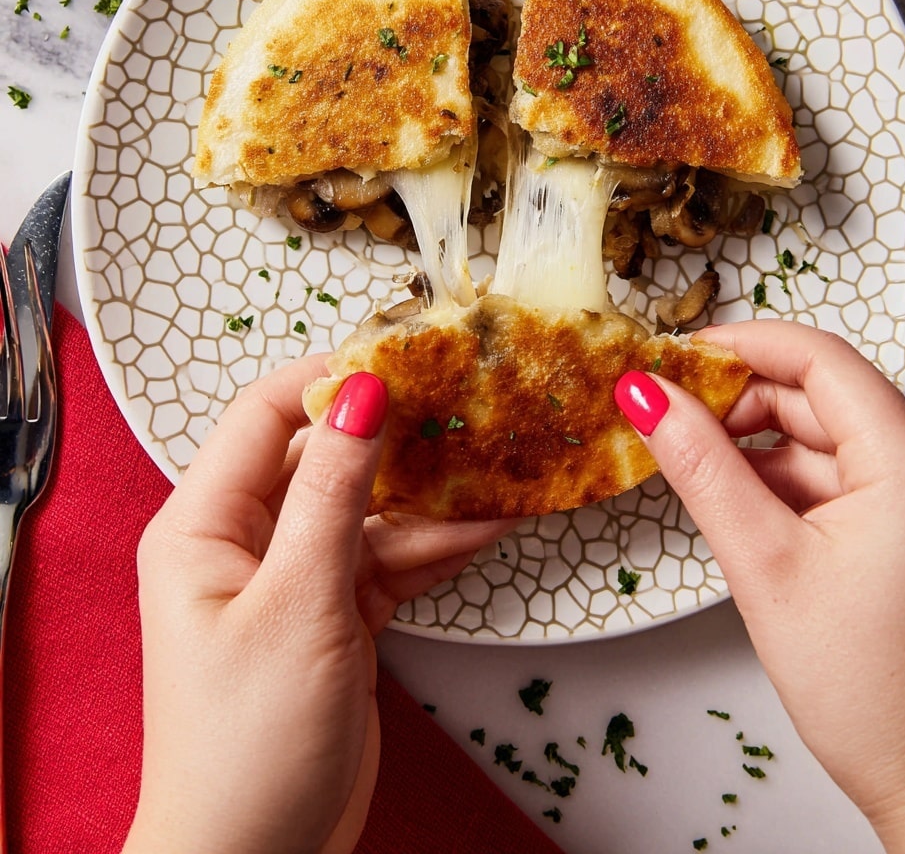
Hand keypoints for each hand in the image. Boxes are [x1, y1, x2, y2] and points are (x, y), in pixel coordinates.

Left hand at [123, 357, 513, 853]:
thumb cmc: (247, 743)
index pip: (264, 415)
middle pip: (324, 458)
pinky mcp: (334, 615)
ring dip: (430, 498)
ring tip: (500, 469)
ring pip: (367, 511)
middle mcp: (244, 540)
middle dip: (396, 438)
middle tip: (466, 409)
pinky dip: (432, 546)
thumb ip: (331, 492)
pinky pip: (387, 559)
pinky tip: (485, 524)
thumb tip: (360, 390)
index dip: (331, 380)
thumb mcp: (297, 603)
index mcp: (203, 524)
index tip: (404, 361)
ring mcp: (294, 578)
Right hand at [615, 321, 904, 853]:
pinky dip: (782, 476)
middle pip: (818, 392)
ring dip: (756, 443)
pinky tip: (743, 507)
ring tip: (699, 474)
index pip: (820, 359)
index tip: (677, 358)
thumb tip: (647, 397)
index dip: (741, 345)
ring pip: (822, 431)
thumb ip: (701, 468)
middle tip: (669, 420)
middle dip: (738, 401)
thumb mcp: (764, 566)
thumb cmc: (869, 693)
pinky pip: (835, 469)